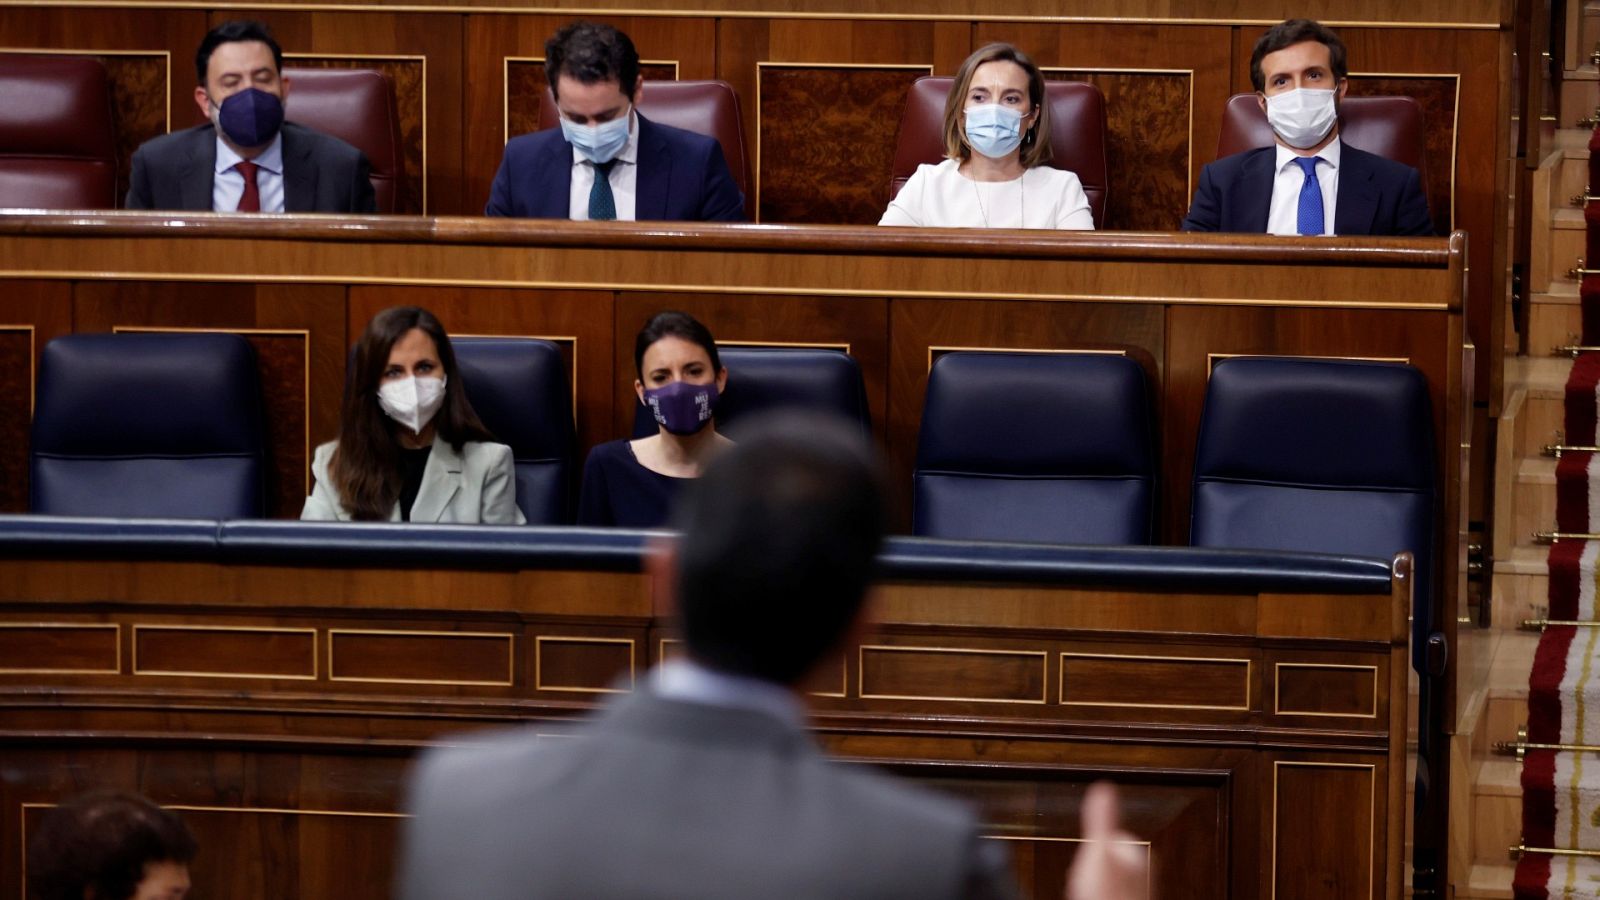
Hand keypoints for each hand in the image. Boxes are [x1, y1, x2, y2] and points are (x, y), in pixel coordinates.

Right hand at [1066, 782, 1148, 899]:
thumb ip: (1101, 819)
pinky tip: (1093, 898)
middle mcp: (1142, 871)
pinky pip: (1103, 894)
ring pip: (1102, 879)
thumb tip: (1104, 785)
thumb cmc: (1108, 896)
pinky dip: (1096, 896)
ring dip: (1091, 884)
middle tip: (1087, 879)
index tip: (1088, 856)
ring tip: (1089, 892)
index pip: (1108, 836)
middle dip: (1090, 867)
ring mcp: (1134, 891)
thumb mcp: (1098, 849)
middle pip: (1104, 858)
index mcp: (1137, 852)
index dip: (1092, 846)